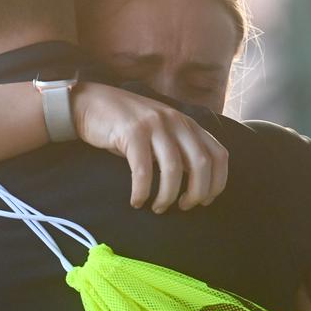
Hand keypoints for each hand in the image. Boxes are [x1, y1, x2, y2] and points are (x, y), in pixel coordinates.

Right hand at [72, 82, 228, 213]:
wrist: (92, 103)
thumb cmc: (127, 125)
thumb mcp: (162, 132)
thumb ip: (181, 149)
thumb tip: (196, 185)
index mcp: (188, 124)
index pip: (219, 155)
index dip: (217, 182)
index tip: (205, 201)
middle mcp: (176, 122)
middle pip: (201, 163)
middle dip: (197, 192)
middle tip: (183, 207)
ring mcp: (155, 125)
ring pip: (172, 169)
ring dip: (168, 195)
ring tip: (158, 207)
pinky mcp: (132, 132)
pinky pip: (142, 170)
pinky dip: (142, 191)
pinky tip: (137, 201)